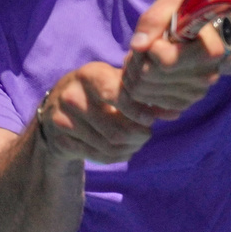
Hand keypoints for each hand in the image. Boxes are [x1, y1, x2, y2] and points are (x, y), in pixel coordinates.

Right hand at [38, 62, 156, 163]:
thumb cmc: (96, 91)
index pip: (118, 96)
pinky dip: (117, 156)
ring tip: (137, 141)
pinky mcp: (62, 140)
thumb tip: (175, 111)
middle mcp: (73, 95)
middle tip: (147, 134)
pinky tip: (123, 149)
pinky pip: (98, 156)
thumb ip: (143, 94)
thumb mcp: (114, 82)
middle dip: (139, 136)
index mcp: (90, 75)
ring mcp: (63, 119)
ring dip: (131, 148)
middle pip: (116, 129)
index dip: (138, 112)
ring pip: (109, 145)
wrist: (55, 108)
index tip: (150, 119)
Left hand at [122, 0, 227, 119]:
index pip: (166, 61)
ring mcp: (194, 95)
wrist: (193, 35)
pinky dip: (138, 86)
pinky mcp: (181, 105)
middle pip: (148, 76)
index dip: (151, 46)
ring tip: (143, 57)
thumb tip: (138, 45)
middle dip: (137, 58)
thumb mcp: (169, 5)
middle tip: (142, 47)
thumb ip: (153, 20)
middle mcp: (207, 77)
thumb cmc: (181, 16)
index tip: (155, 37)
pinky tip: (147, 71)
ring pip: (141, 90)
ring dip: (133, 71)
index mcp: (210, 52)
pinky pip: (143, 101)